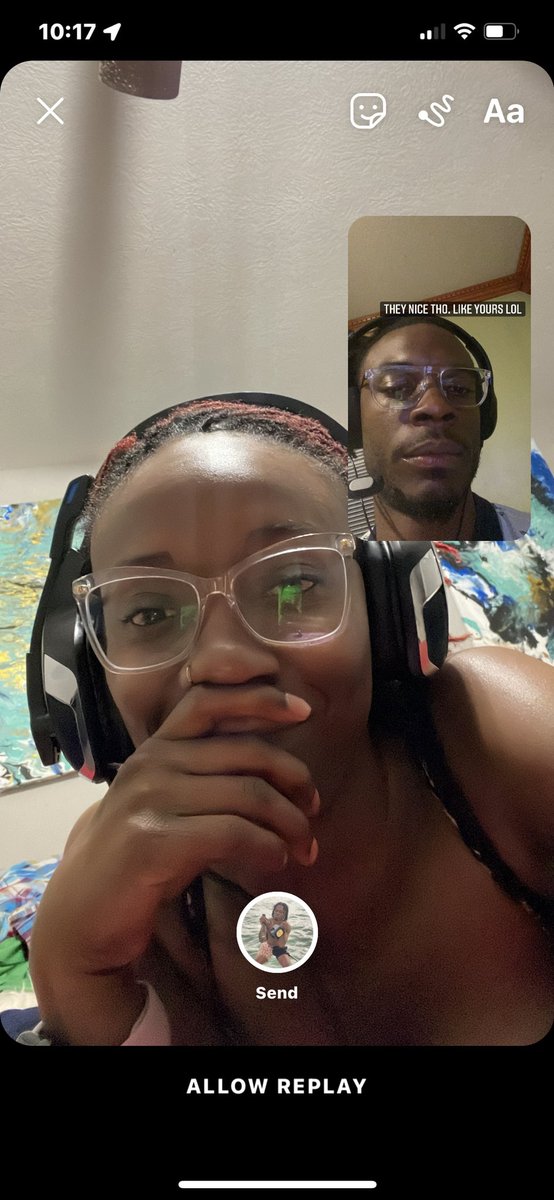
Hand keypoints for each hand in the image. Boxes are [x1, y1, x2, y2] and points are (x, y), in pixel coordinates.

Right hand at [31, 685, 318, 986]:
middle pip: (248, 754)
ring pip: (249, 795)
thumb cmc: (138, 860)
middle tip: (314, 812)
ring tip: (303, 848)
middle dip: (295, 781)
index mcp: (157, 747)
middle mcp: (152, 763)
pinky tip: (276, 861)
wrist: (84, 914)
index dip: (260, 700)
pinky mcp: (155, 839)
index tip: (302, 712)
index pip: (209, 700)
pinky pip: (233, 833)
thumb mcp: (168, 804)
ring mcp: (150, 799)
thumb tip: (277, 774)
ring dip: (289, 824)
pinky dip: (267, 847)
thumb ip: (205, 778)